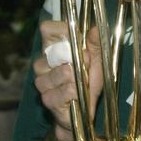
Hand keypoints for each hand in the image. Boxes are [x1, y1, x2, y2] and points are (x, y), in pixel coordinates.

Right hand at [32, 21, 101, 140]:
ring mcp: (42, 81)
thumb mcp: (97, 60)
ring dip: (78, 77)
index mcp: (52, 49)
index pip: (48, 29)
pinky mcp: (47, 99)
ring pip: (62, 72)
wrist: (84, 110)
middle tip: (87, 63)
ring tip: (83, 81)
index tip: (78, 37)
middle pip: (55, 51)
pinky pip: (65, 91)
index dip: (63, 30)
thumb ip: (96, 44)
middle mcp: (42, 63)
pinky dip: (76, 92)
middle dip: (77, 57)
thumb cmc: (88, 82)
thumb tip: (96, 29)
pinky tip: (78, 94)